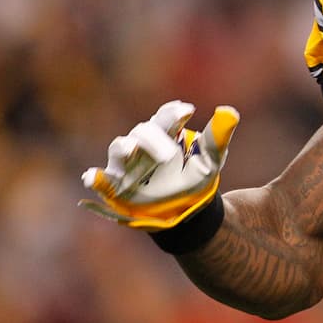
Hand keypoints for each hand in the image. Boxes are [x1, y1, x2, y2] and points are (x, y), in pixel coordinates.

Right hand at [81, 101, 239, 230]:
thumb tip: (230, 112)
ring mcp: (128, 164)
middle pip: (144, 131)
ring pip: (119, 148)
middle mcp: (143, 145)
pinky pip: (101, 180)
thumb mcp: (210, 159)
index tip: (187, 111)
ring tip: (131, 149)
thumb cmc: (195, 179)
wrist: (185, 211)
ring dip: (124, 148)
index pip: (165, 116)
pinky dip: (95, 178)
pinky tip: (91, 177)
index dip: (172, 112)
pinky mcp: (116, 186)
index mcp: (166, 134)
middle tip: (171, 155)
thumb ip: (217, 137)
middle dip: (156, 138)